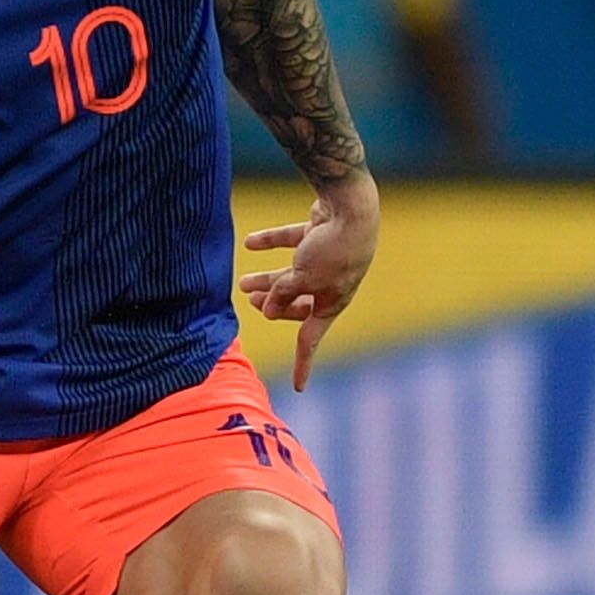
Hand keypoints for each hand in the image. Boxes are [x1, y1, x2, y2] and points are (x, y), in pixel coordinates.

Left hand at [241, 177, 378, 389]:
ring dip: (267, 280)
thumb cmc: (331, 249)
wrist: (351, 205)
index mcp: (333, 301)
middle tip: (251, 302)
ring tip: (242, 283)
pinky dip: (271, 243)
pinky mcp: (320, 234)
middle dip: (274, 305)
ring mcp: (328, 258)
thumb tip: (270, 311)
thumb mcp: (301, 279)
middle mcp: (332, 283)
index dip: (303, 363)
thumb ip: (282, 296)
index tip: (298, 388)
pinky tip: (250, 244)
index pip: (311, 338)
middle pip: (298, 303)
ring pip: (292, 275)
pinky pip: (292, 242)